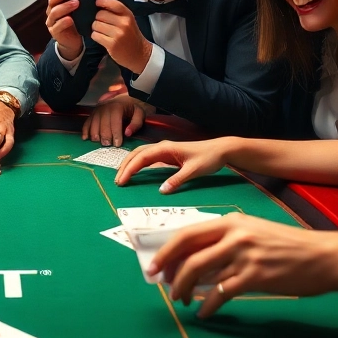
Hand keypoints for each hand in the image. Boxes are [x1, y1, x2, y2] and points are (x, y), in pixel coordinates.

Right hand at [45, 0, 83, 60]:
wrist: (73, 41)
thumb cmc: (74, 22)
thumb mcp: (74, 9)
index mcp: (55, 6)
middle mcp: (51, 13)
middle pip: (52, 3)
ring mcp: (51, 23)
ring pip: (54, 13)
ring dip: (64, 7)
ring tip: (76, 4)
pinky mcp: (54, 32)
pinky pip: (57, 26)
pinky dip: (63, 22)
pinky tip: (70, 19)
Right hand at [82, 94, 146, 145]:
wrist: (123, 98)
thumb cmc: (131, 108)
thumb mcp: (139, 114)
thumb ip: (136, 124)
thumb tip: (127, 133)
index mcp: (117, 107)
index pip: (115, 123)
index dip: (116, 134)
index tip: (118, 144)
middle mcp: (105, 108)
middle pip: (103, 125)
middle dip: (105, 137)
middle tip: (108, 145)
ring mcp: (97, 110)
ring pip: (93, 125)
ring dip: (95, 135)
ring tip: (100, 143)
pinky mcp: (92, 113)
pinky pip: (86, 122)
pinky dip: (85, 131)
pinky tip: (86, 138)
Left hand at [90, 0, 151, 73]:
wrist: (139, 54)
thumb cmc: (131, 36)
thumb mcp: (128, 20)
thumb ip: (116, 12)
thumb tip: (100, 2)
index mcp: (128, 15)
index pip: (113, 4)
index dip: (102, 1)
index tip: (97, 2)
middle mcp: (124, 23)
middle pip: (100, 14)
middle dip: (97, 18)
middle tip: (102, 23)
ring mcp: (118, 34)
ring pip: (96, 25)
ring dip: (96, 28)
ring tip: (103, 32)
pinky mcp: (112, 44)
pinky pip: (95, 35)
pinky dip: (96, 36)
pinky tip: (102, 38)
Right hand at [114, 139, 231, 192]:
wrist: (220, 149)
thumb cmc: (208, 158)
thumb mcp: (194, 171)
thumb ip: (177, 180)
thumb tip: (161, 191)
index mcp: (166, 148)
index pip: (142, 158)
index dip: (130, 169)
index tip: (122, 181)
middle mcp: (162, 147)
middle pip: (137, 154)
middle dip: (125, 166)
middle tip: (117, 181)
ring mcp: (164, 150)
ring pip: (140, 154)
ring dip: (130, 164)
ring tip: (122, 177)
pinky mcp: (167, 154)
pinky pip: (147, 158)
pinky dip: (138, 164)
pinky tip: (134, 171)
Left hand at [149, 214, 337, 317]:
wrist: (324, 256)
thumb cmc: (289, 245)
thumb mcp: (254, 232)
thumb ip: (226, 240)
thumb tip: (194, 259)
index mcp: (231, 221)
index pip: (187, 233)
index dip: (167, 251)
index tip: (154, 265)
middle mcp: (234, 235)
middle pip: (189, 254)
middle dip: (170, 272)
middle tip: (163, 286)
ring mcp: (244, 256)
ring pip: (201, 274)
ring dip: (186, 290)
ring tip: (182, 300)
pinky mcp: (255, 277)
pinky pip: (221, 294)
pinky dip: (208, 305)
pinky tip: (205, 312)